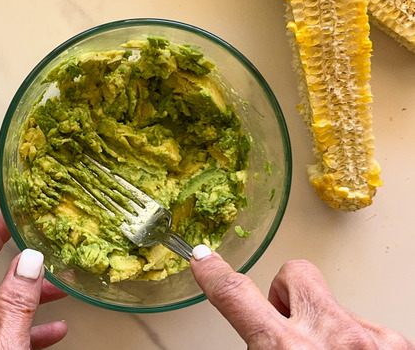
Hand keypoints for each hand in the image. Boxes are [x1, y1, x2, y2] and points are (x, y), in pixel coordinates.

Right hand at [190, 245, 413, 348]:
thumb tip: (258, 344)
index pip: (235, 295)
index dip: (215, 273)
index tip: (206, 260)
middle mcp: (329, 336)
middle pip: (294, 275)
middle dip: (286, 292)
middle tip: (288, 321)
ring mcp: (369, 339)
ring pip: (335, 304)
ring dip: (326, 326)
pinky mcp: (398, 346)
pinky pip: (368, 329)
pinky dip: (358, 346)